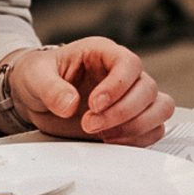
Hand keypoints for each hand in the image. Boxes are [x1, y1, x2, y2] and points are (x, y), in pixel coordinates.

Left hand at [8, 39, 174, 146]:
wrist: (34, 96)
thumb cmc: (37, 76)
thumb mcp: (35, 76)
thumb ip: (50, 88)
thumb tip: (69, 104)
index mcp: (103, 53)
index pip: (128, 63)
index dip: (117, 86)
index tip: (94, 104)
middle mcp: (122, 74)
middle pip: (147, 89)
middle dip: (121, 112)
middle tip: (89, 124)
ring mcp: (129, 97)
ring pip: (160, 109)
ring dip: (136, 126)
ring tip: (104, 136)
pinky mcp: (130, 120)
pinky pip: (153, 129)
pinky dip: (138, 139)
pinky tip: (111, 141)